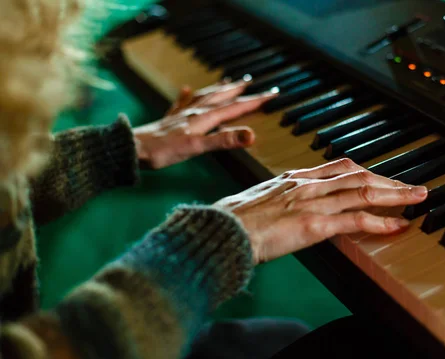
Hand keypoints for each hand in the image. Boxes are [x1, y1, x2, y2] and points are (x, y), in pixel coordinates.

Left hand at [133, 78, 278, 168]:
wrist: (133, 148)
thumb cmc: (164, 151)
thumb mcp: (198, 147)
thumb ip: (224, 140)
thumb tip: (251, 135)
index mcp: (204, 118)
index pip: (235, 107)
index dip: (254, 102)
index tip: (271, 94)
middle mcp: (194, 112)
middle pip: (221, 98)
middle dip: (238, 91)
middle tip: (252, 82)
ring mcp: (181, 114)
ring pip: (204, 97)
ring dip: (218, 89)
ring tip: (227, 82)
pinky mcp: (169, 119)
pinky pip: (181, 103)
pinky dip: (186, 95)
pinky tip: (185, 89)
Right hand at [214, 159, 428, 264]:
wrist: (221, 231)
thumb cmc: (235, 220)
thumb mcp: (262, 200)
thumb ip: (283, 198)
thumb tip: (293, 207)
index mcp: (295, 177)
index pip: (341, 168)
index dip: (368, 172)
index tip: (383, 178)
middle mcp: (308, 184)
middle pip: (359, 175)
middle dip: (390, 181)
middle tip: (413, 188)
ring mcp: (312, 202)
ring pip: (363, 192)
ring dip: (395, 196)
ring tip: (418, 199)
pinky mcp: (313, 224)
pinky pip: (354, 220)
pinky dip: (379, 222)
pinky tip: (397, 225)